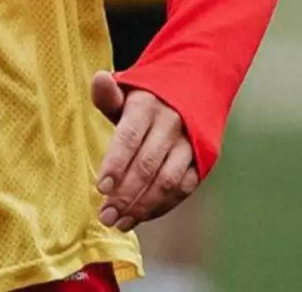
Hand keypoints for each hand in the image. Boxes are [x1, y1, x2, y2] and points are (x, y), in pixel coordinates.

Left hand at [91, 71, 198, 232]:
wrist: (193, 89)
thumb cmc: (147, 98)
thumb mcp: (126, 91)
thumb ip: (108, 94)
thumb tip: (99, 79)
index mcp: (147, 105)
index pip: (130, 137)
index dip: (116, 163)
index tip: (101, 187)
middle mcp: (171, 124)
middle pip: (147, 165)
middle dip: (125, 194)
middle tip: (105, 216)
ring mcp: (189, 144)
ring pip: (167, 181)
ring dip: (143, 206)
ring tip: (120, 222)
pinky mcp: (202, 161)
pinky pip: (183, 189)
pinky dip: (162, 206)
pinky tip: (141, 217)